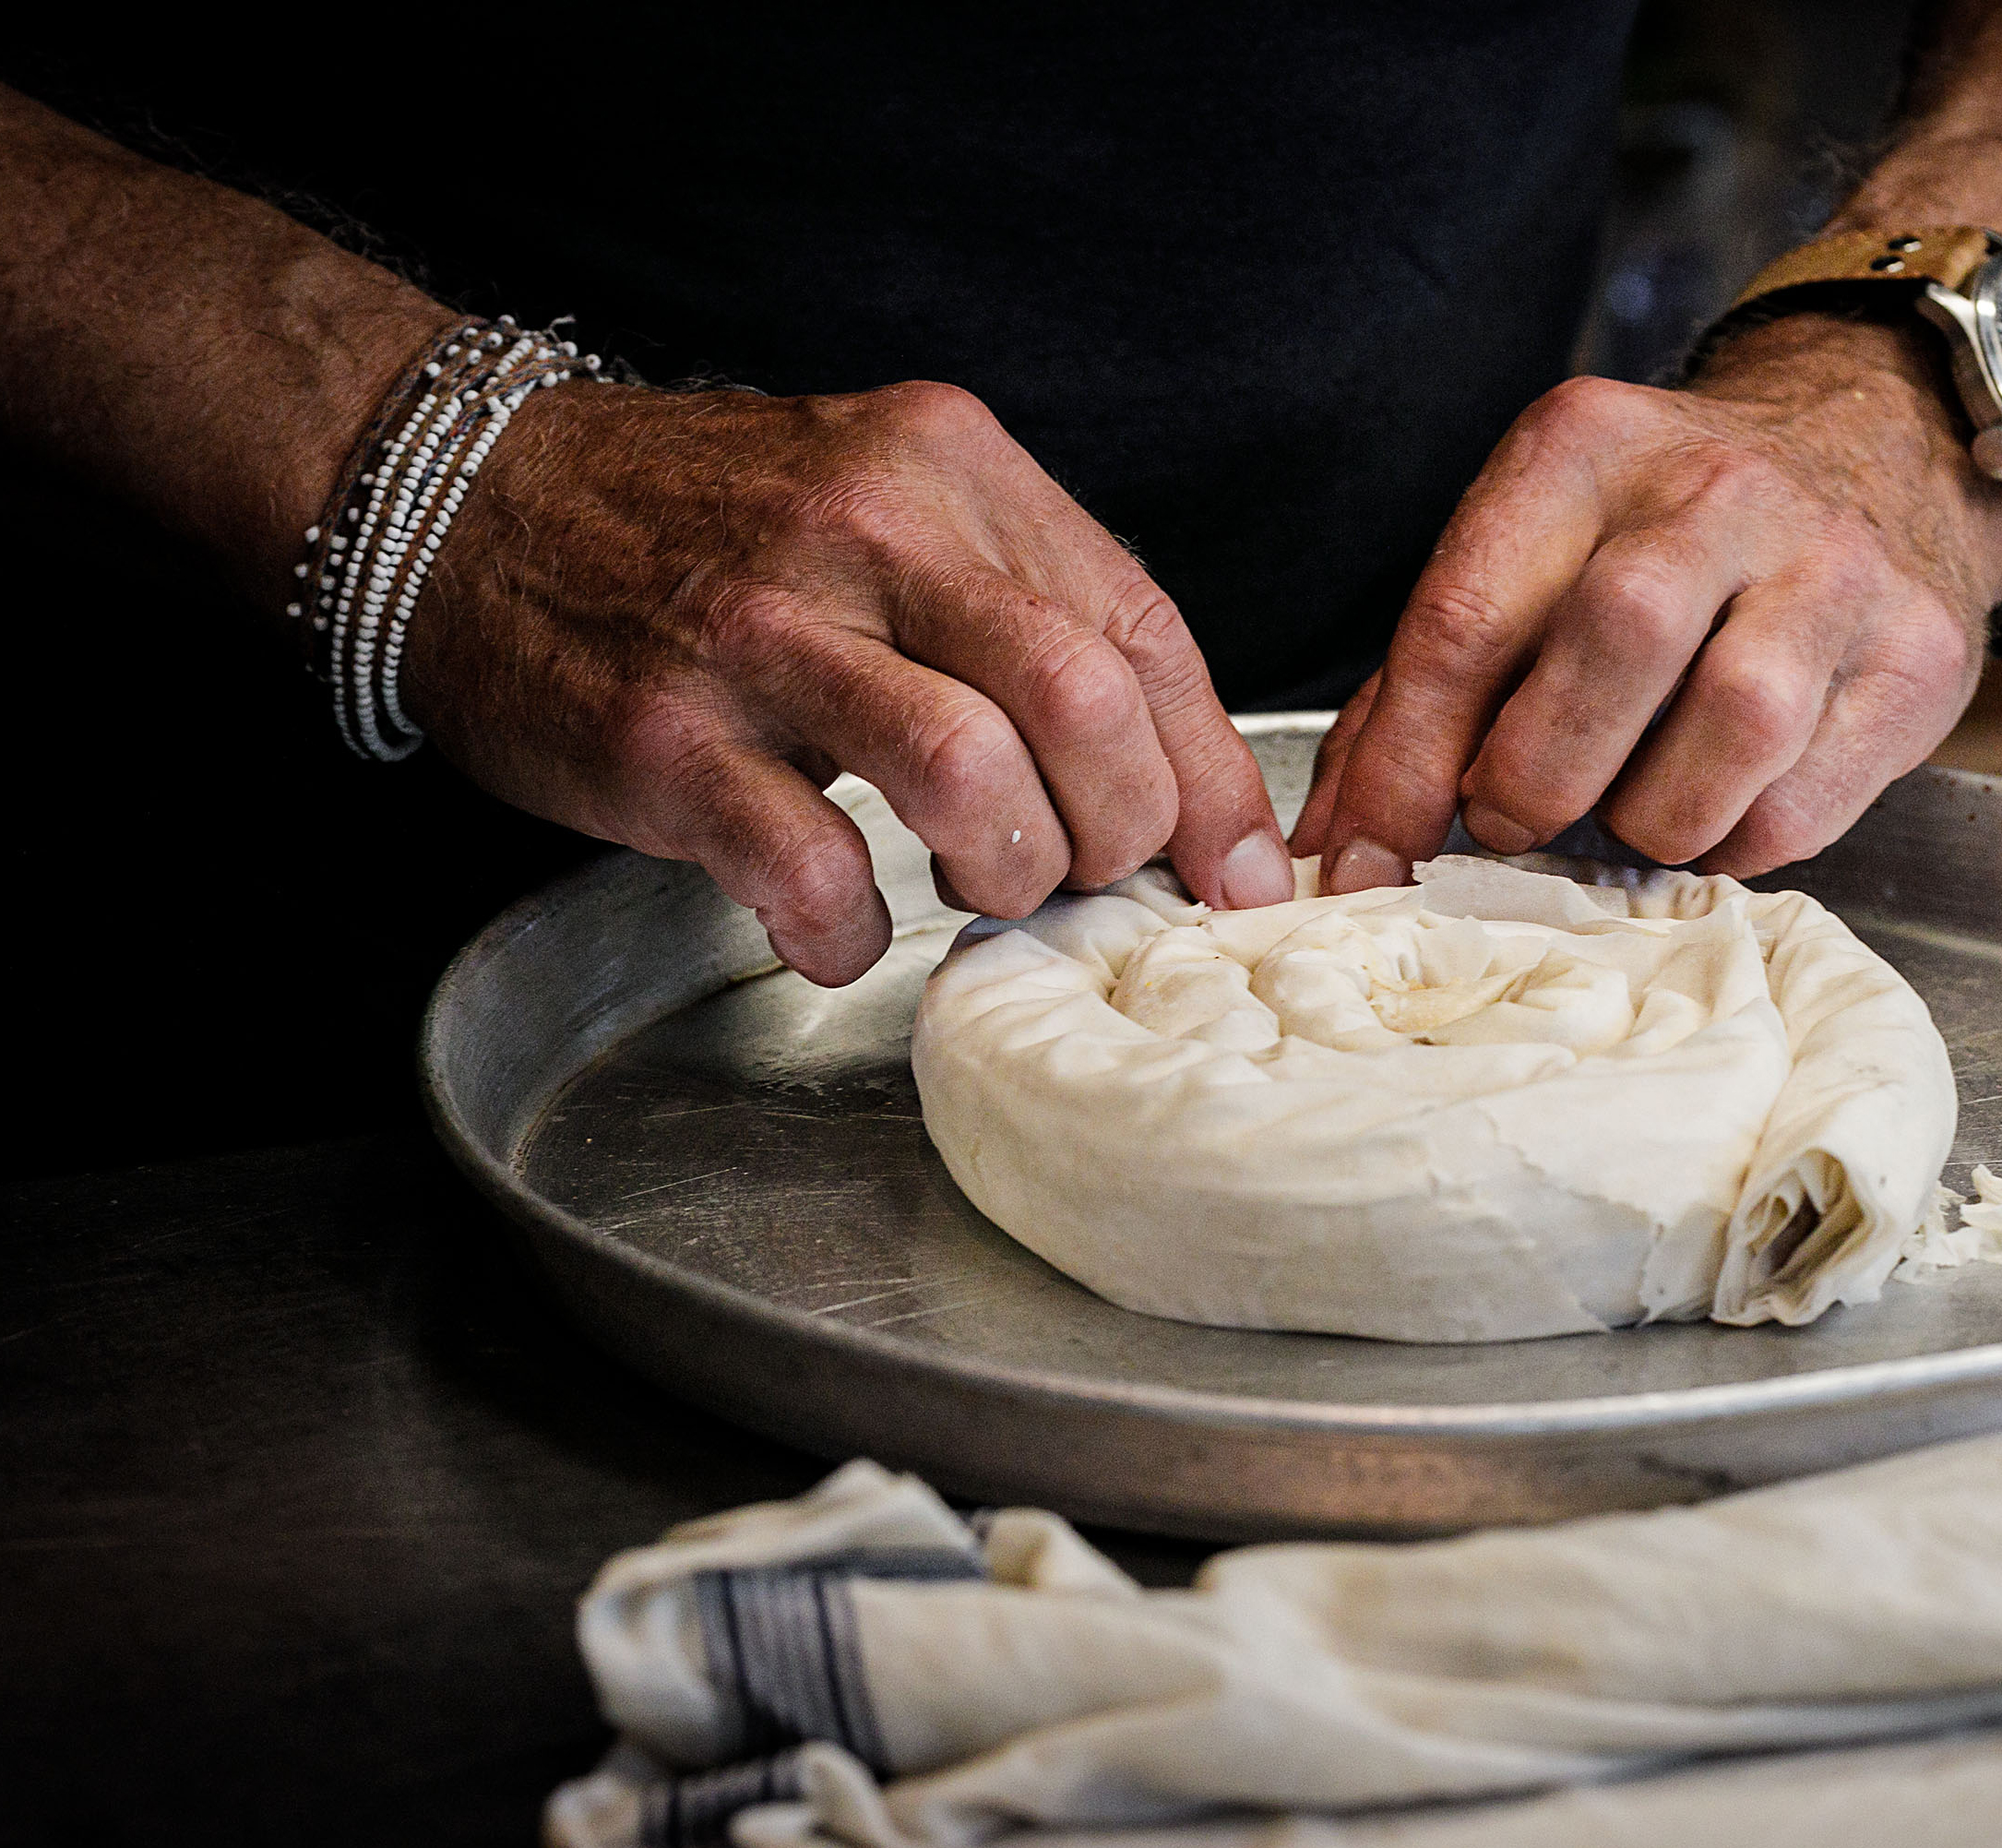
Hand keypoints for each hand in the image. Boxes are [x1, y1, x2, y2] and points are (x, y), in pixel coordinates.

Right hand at [403, 379, 1292, 984]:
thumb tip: (1169, 778)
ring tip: (981, 886)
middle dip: (1122, 825)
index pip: (1140, 627)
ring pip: (969, 769)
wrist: (471, 498)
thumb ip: (1022, 609)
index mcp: (948, 467)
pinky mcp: (666, 735)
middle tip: (1088, 870)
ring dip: (1009, 866)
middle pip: (1081, 696)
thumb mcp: (887, 508)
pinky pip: (810, 865)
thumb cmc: (704, 528)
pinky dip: (851, 930)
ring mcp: (760, 629)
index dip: (1208, 773)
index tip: (1233, 869)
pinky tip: (840, 925)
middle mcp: (867, 528)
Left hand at [1292, 314, 2001, 887]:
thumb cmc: (1662, 537)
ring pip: (1732, 726)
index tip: (1373, 854)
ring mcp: (1835, 566)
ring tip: (1626, 812)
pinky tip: (1712, 808)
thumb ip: (1419, 700)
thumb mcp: (1530, 560)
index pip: (1470, 615)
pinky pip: (1803, 803)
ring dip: (1650, 817)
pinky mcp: (1919, 654)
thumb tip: (1342, 848)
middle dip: (1539, 775)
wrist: (1875, 447)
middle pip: (1614, 644)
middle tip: (1516, 819)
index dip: (1408, 763)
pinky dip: (1734, 841)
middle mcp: (1719, 489)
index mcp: (1585, 450)